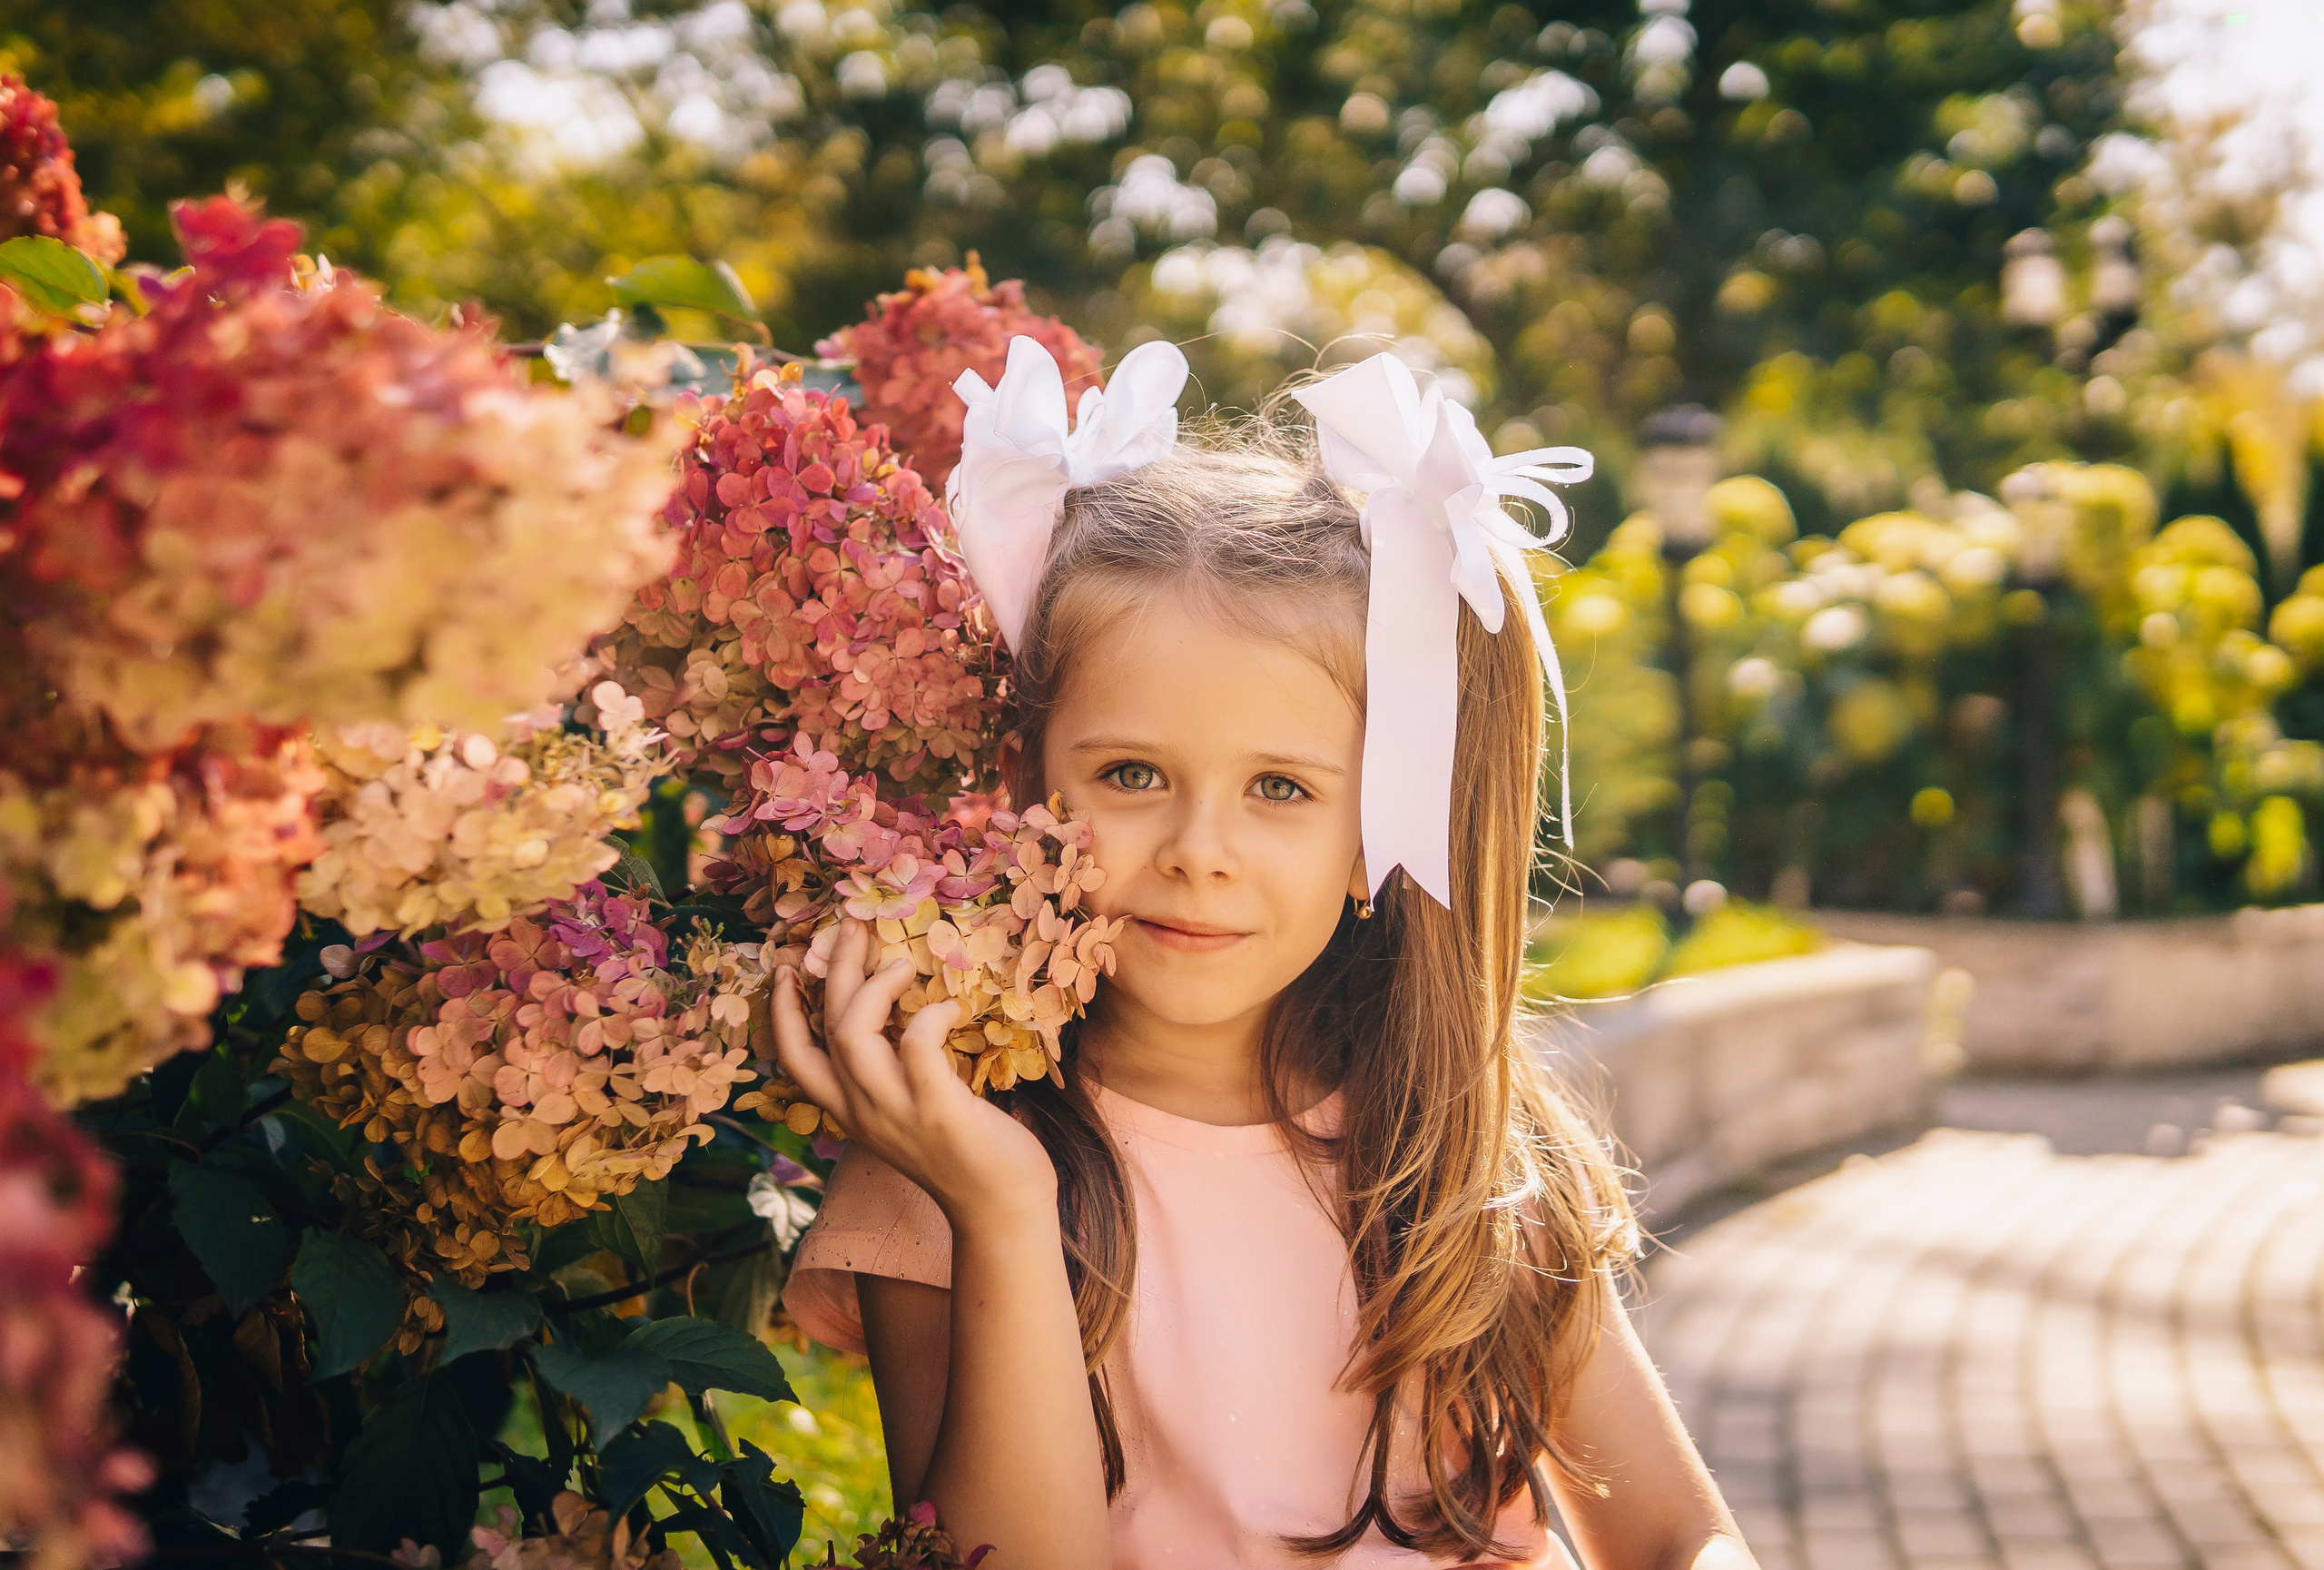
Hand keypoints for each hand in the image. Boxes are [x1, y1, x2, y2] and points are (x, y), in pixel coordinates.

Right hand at [771, 918, 1057, 1230]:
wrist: (1001, 1209)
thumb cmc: (965, 1154)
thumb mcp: (909, 1117)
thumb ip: (892, 1078)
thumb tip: (900, 1020)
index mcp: (850, 1112)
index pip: (793, 1060)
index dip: (781, 1012)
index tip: (790, 968)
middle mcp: (863, 1112)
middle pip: (825, 1029)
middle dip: (836, 969)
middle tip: (854, 926)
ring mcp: (897, 1111)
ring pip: (852, 1035)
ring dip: (875, 986)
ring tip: (902, 964)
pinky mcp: (939, 1110)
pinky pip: (916, 1046)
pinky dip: (929, 1016)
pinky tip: (949, 1007)